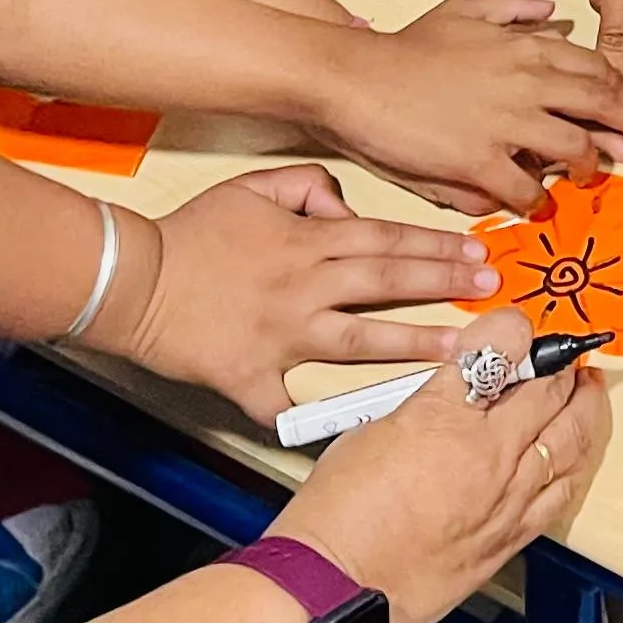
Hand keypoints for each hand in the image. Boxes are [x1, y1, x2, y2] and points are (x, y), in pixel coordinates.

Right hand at [109, 165, 499, 423]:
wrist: (131, 279)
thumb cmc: (191, 233)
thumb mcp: (253, 187)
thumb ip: (309, 187)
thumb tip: (346, 205)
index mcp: (309, 244)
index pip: (389, 240)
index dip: (438, 246)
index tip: (478, 251)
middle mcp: (305, 288)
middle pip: (388, 283)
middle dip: (446, 285)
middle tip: (491, 291)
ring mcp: (283, 336)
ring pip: (361, 340)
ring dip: (413, 345)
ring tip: (459, 351)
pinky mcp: (252, 377)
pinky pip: (285, 406)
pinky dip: (310, 421)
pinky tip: (349, 435)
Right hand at [278, 308, 608, 622]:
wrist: (333, 586)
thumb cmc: (336, 517)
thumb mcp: (371, 431)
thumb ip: (420, 408)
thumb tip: (443, 401)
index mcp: (445, 413)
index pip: (500, 347)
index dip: (513, 329)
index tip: (515, 328)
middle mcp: (487, 452)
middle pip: (548, 389)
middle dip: (559, 366)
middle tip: (561, 359)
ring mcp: (505, 497)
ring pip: (569, 438)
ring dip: (584, 408)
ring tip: (588, 392)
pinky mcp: (510, 537)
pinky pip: (562, 492)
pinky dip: (575, 464)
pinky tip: (578, 452)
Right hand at [313, 0, 622, 213]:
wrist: (358, 78)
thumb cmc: (407, 47)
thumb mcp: (464, 10)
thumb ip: (511, 5)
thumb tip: (550, 8)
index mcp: (527, 48)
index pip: (596, 68)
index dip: (620, 91)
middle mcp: (527, 82)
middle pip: (599, 106)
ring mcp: (505, 123)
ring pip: (574, 149)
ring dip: (589, 165)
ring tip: (589, 175)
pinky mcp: (478, 161)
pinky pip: (525, 188)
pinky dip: (536, 198)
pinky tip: (536, 202)